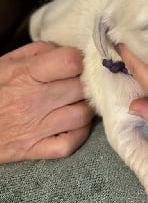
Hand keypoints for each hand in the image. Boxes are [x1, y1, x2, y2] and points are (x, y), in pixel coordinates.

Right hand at [0, 41, 93, 162]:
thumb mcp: (7, 62)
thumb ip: (39, 51)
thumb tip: (68, 51)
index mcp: (25, 75)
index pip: (71, 62)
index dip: (80, 60)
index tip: (78, 64)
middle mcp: (33, 101)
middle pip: (82, 89)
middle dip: (85, 84)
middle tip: (79, 84)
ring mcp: (36, 128)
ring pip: (82, 115)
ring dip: (84, 107)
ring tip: (76, 102)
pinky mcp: (35, 150)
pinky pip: (71, 143)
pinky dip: (78, 134)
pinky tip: (73, 124)